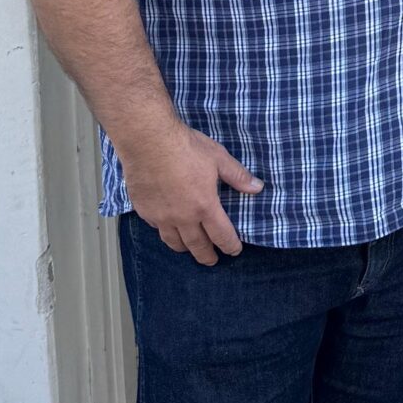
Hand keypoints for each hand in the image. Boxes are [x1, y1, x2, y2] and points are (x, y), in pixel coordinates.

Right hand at [125, 121, 263, 263]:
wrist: (148, 141)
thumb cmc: (185, 147)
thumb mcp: (218, 158)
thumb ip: (238, 176)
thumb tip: (258, 188)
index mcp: (205, 206)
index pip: (221, 235)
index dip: (230, 246)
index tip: (234, 251)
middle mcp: (183, 217)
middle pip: (197, 246)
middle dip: (207, 256)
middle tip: (212, 261)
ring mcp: (161, 216)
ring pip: (174, 242)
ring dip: (185, 248)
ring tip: (190, 249)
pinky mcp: (144, 210)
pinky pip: (156, 228)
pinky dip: (165, 232)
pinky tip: (167, 228)